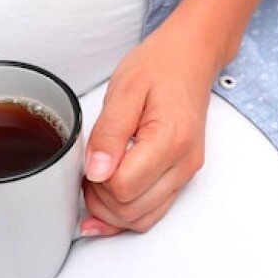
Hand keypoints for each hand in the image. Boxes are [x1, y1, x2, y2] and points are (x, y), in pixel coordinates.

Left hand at [79, 16, 222, 236]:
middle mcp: (183, 163)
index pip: (123, 187)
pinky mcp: (181, 176)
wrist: (190, 58)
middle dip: (100, 198)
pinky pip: (152, 212)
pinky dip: (125, 214)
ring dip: (110, 210)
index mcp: (170, 140)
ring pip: (141, 219)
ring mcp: (185, 172)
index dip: (97, 179)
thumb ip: (109, 133)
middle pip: (131, 210)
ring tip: (94, 181)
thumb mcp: (125, 90)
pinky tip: (104, 207)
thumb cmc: (159, 67)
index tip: (89, 158)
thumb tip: (96, 172)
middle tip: (87, 169)